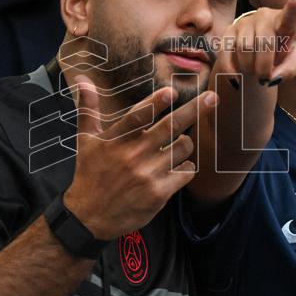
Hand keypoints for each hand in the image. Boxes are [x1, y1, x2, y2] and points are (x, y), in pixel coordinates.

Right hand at [63, 76, 217, 238]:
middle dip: (195, 110)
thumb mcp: (85, 141)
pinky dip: (186, 167)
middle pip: (171, 126)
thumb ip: (88, 109)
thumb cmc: (90, 173)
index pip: (138, 116)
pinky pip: (186, 172)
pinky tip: (177, 168)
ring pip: (183, 148)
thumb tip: (83, 79)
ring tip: (176, 146)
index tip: (172, 92)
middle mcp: (133, 154)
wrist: (90, 216)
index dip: (156, 102)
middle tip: (212, 98)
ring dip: (185, 143)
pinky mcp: (160, 193)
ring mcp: (148, 174)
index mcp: (116, 139)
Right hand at [215, 0, 295, 85]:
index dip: (292, 9)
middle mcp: (265, 17)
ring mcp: (245, 21)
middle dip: (264, 67)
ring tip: (252, 72)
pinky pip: (226, 51)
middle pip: (263, 43)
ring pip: (244, 48)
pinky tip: (235, 77)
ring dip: (248, 68)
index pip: (289, 16)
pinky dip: (230, 69)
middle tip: (264, 79)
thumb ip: (290, 69)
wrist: (258, 50)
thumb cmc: (279, 52)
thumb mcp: (292, 60)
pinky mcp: (229, 30)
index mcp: (284, 22)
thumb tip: (273, 78)